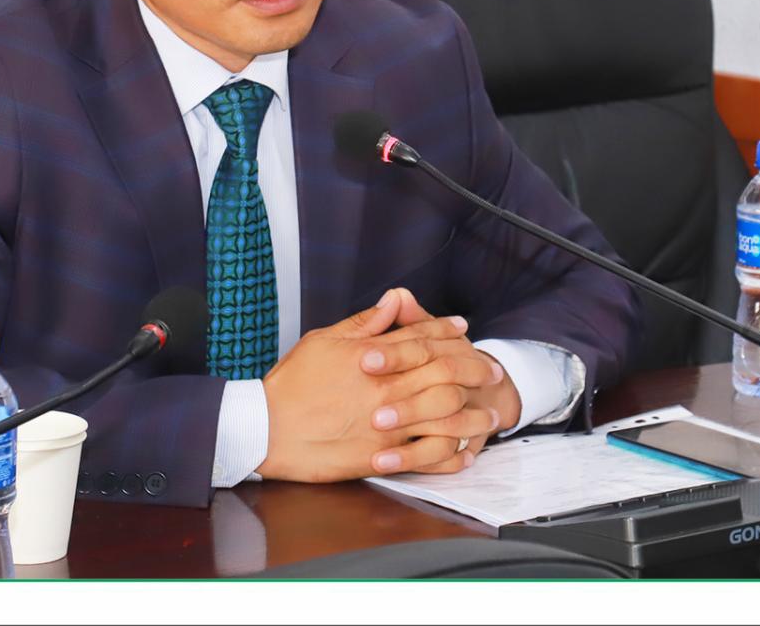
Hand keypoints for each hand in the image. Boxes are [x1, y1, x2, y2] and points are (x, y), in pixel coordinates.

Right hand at [256, 289, 504, 482]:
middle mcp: (388, 386)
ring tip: (490, 415)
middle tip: (492, 370)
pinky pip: (428, 456)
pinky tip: (464, 453)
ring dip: (472, 413)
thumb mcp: (324, 341)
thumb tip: (392, 301)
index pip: (421, 337)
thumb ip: (363, 323)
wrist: (268, 428)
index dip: (446, 330)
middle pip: (445, 371)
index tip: (463, 330)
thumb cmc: (291, 384)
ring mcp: (388, 422)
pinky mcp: (382, 455)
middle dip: (473, 367)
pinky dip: (451, 455)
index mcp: (374, 355)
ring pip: (446, 414)